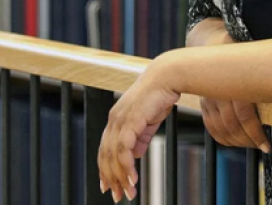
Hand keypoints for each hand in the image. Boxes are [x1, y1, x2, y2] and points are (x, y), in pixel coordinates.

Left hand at [98, 62, 180, 201]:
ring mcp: (120, 120)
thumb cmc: (158, 97)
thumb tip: (135, 155)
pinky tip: (133, 178)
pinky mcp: (130, 121)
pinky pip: (124, 149)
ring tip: (127, 192)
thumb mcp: (147, 122)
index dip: (104, 169)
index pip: (104, 149)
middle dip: (110, 178)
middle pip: (105, 156)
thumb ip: (140, 138)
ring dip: (120, 177)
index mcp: (115, 120)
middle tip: (117, 196)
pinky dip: (127, 166)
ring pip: (113, 156)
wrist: (167, 78)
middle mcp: (113, 121)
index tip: (107, 186)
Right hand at [188, 20, 269, 152]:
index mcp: (235, 83)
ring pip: (220, 128)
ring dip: (236, 141)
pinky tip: (232, 142)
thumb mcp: (257, 60)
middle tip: (261, 146)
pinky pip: (210, 125)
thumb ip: (269, 76)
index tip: (266, 145)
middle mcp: (219, 91)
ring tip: (250, 145)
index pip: (246, 116)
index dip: (256, 134)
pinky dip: (221, 137)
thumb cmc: (241, 52)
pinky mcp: (204, 102)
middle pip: (233, 125)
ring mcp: (208, 97)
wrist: (214, 44)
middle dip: (248, 140)